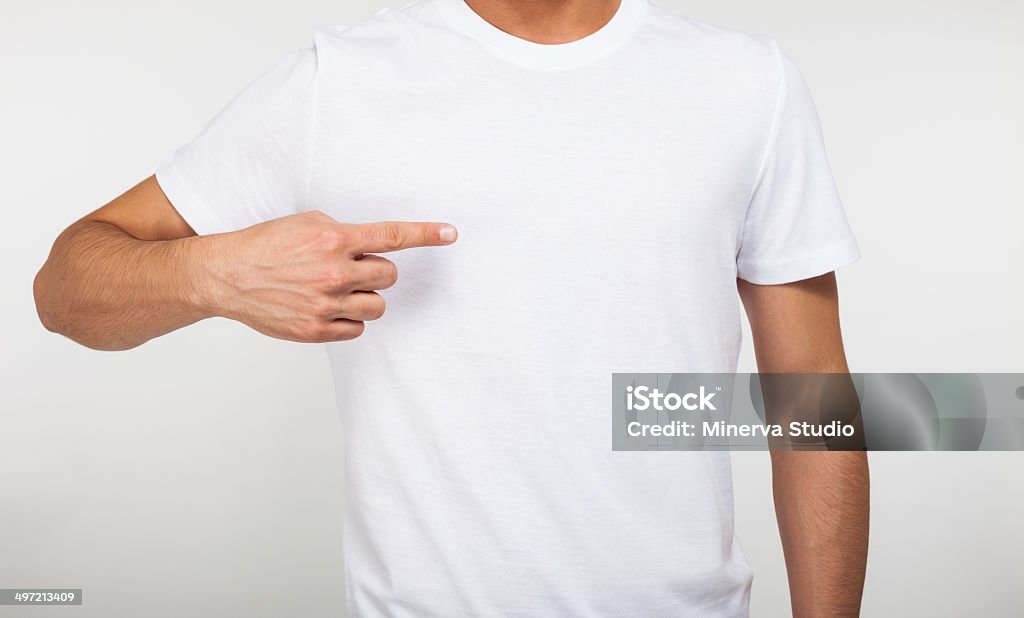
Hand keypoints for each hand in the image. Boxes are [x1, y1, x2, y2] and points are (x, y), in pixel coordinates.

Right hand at [203, 211, 456, 341]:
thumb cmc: (265, 244)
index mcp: (334, 239)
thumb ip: (343, 232)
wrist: (226, 275)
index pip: (392, 236)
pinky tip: (327, 307)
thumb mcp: (306, 222)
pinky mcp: (315, 330)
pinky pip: (357, 329)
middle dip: (376, 272)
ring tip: (338, 289)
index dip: (426, 234)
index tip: (451, 233)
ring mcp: (325, 304)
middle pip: (389, 276)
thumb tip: (371, 245)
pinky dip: (349, 320)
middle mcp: (334, 272)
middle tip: (350, 268)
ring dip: (366, 297)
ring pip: (378, 306)